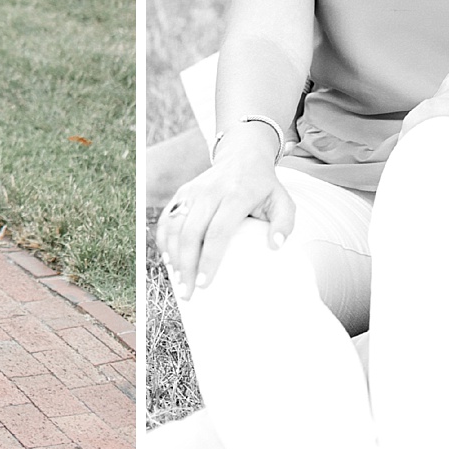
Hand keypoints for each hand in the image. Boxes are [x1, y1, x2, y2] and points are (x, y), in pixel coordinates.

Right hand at [155, 126, 293, 300]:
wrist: (243, 155)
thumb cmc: (264, 186)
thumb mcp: (282, 201)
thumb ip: (284, 223)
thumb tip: (275, 246)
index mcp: (236, 195)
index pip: (218, 231)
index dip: (209, 259)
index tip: (205, 284)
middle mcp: (210, 192)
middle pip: (191, 232)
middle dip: (186, 265)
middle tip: (187, 292)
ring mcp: (193, 191)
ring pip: (174, 226)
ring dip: (173, 256)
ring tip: (178, 281)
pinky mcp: (182, 192)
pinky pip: (167, 218)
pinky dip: (163, 240)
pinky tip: (169, 260)